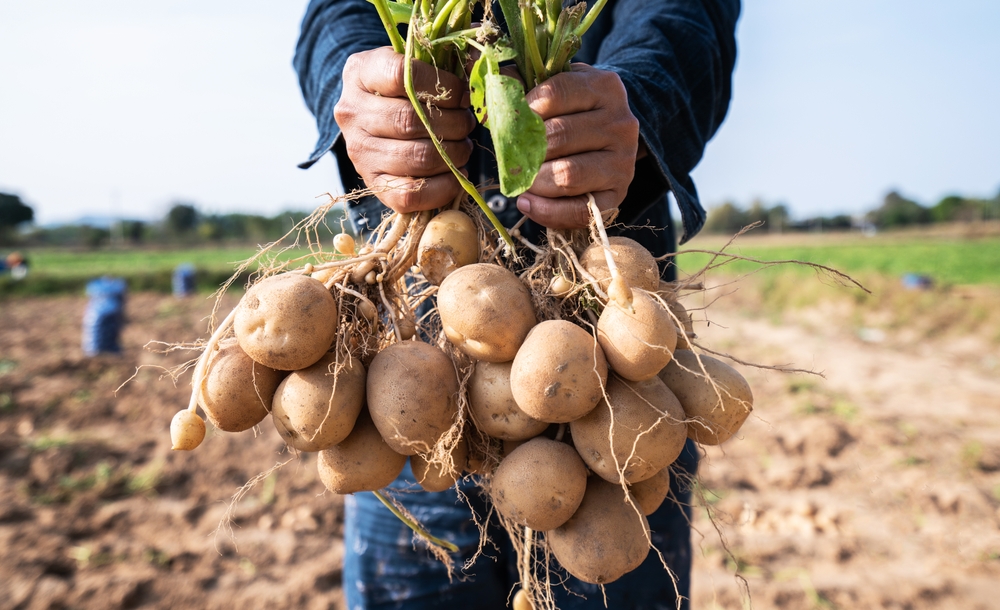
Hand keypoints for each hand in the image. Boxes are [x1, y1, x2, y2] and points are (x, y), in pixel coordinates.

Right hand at [335, 47, 474, 212]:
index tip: (462, 95)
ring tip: (463, 147)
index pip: (403, 75)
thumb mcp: (416, 62)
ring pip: (417, 158)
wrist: (374, 118)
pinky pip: (411, 194)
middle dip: (454, 124)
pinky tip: (455, 174)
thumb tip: (481, 70)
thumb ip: (446, 61)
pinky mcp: (372, 183)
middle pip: (412, 120)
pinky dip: (443, 188)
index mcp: (361, 72)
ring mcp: (359, 151)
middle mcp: (352, 113)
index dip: (443, 87)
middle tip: (467, 124)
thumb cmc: (404, 87)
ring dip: (453, 154)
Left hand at [516, 64, 639, 228]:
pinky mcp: (617, 194)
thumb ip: (524, 82)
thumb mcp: (556, 88)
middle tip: (508, 156)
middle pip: (559, 136)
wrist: (609, 139)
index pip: (555, 93)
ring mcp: (623, 161)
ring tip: (521, 179)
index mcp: (604, 87)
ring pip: (568, 175)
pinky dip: (546, 210)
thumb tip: (497, 85)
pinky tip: (527, 202)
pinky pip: (578, 210)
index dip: (524, 109)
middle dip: (524, 150)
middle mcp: (620, 123)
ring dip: (534, 180)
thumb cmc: (573, 112)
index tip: (510, 120)